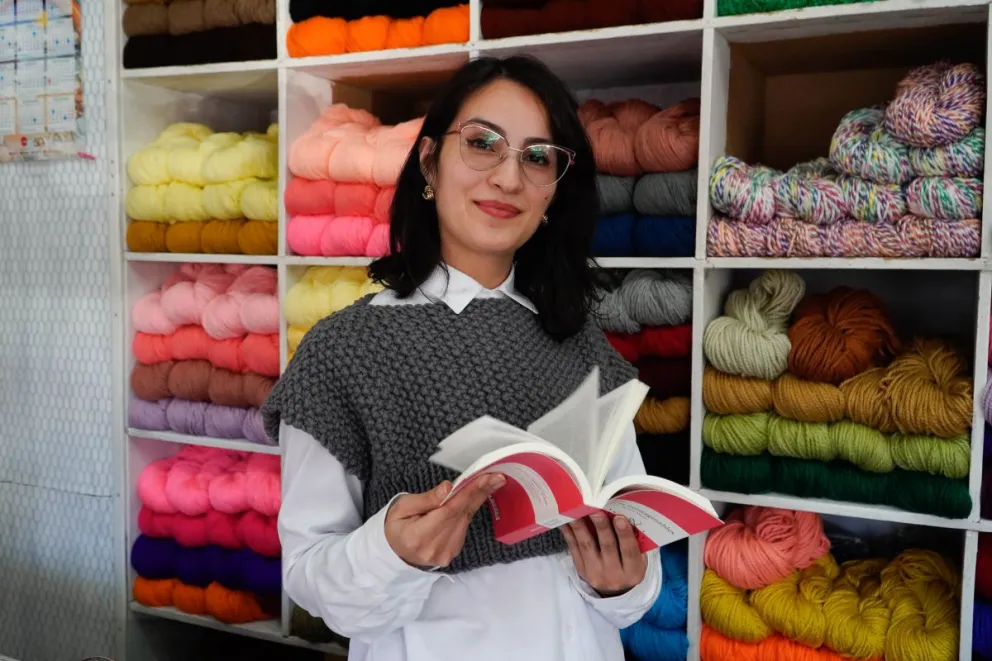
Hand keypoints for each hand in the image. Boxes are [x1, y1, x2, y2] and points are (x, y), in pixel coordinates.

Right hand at [385, 474, 505, 568]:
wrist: (395, 551)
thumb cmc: (397, 525)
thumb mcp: (402, 507)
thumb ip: (426, 499)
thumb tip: (448, 488)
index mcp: (417, 536)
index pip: (448, 511)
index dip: (468, 493)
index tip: (485, 478)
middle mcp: (434, 548)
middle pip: (461, 515)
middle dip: (480, 492)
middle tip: (497, 477)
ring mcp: (445, 553)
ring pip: (464, 520)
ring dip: (476, 500)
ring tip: (490, 482)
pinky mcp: (452, 553)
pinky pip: (463, 527)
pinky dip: (467, 511)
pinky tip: (472, 498)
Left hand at [562, 513, 646, 596]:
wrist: (613, 591)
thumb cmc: (628, 566)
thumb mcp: (639, 559)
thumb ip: (634, 541)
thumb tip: (622, 514)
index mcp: (633, 571)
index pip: (629, 551)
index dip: (624, 534)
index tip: (619, 517)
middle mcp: (614, 575)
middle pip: (607, 547)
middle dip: (601, 527)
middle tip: (596, 511)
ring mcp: (595, 573)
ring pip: (587, 547)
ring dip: (581, 527)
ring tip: (577, 511)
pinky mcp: (580, 570)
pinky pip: (573, 548)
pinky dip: (569, 533)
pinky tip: (565, 520)